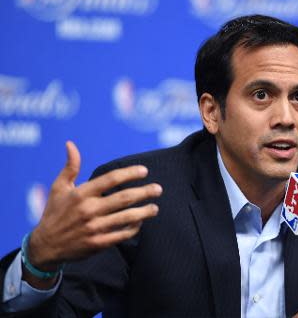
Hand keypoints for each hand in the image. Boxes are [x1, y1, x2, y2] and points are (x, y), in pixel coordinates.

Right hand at [24, 141, 160, 286]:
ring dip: (144, 212)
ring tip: (155, 207)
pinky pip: (122, 234)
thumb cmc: (54, 213)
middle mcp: (88, 210)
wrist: (45, 246)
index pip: (111, 179)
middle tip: (158, 189)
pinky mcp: (98, 243)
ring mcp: (94, 228)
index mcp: (81, 194)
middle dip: (144, 192)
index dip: (129, 173)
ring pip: (127, 217)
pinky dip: (134, 228)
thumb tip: (70, 144)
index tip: (144, 170)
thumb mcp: (59, 188)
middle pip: (124, 198)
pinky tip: (140, 222)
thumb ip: (70, 166)